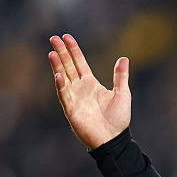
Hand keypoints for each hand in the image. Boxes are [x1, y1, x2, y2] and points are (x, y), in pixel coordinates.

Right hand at [48, 34, 130, 149]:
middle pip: (68, 66)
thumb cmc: (118, 118)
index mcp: (91, 84)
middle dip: (61, 53)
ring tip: (52, 52)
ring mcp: (74, 98)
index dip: (73, 50)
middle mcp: (80, 88)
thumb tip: (124, 58)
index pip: (79, 63)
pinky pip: (64, 95)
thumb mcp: (122, 94)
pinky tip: (58, 75)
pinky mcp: (71, 109)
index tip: (67, 37)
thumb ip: (120, 76)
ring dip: (57, 66)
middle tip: (54, 38)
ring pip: (63, 78)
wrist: (114, 139)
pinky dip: (61, 85)